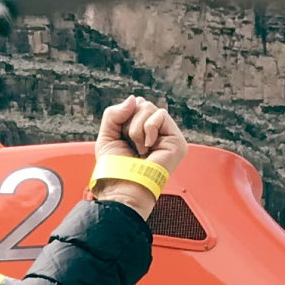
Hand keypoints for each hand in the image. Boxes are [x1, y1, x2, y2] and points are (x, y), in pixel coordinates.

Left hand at [89, 96, 189, 217]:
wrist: (122, 186)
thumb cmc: (115, 167)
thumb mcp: (107, 135)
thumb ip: (114, 113)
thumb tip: (134, 98)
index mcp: (143, 131)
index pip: (135, 105)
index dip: (123, 117)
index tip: (121, 137)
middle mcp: (157, 133)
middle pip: (142, 104)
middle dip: (129, 122)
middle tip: (130, 144)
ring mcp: (168, 136)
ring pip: (149, 107)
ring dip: (136, 128)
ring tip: (139, 149)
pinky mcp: (177, 141)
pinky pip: (160, 115)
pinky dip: (148, 129)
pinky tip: (148, 147)